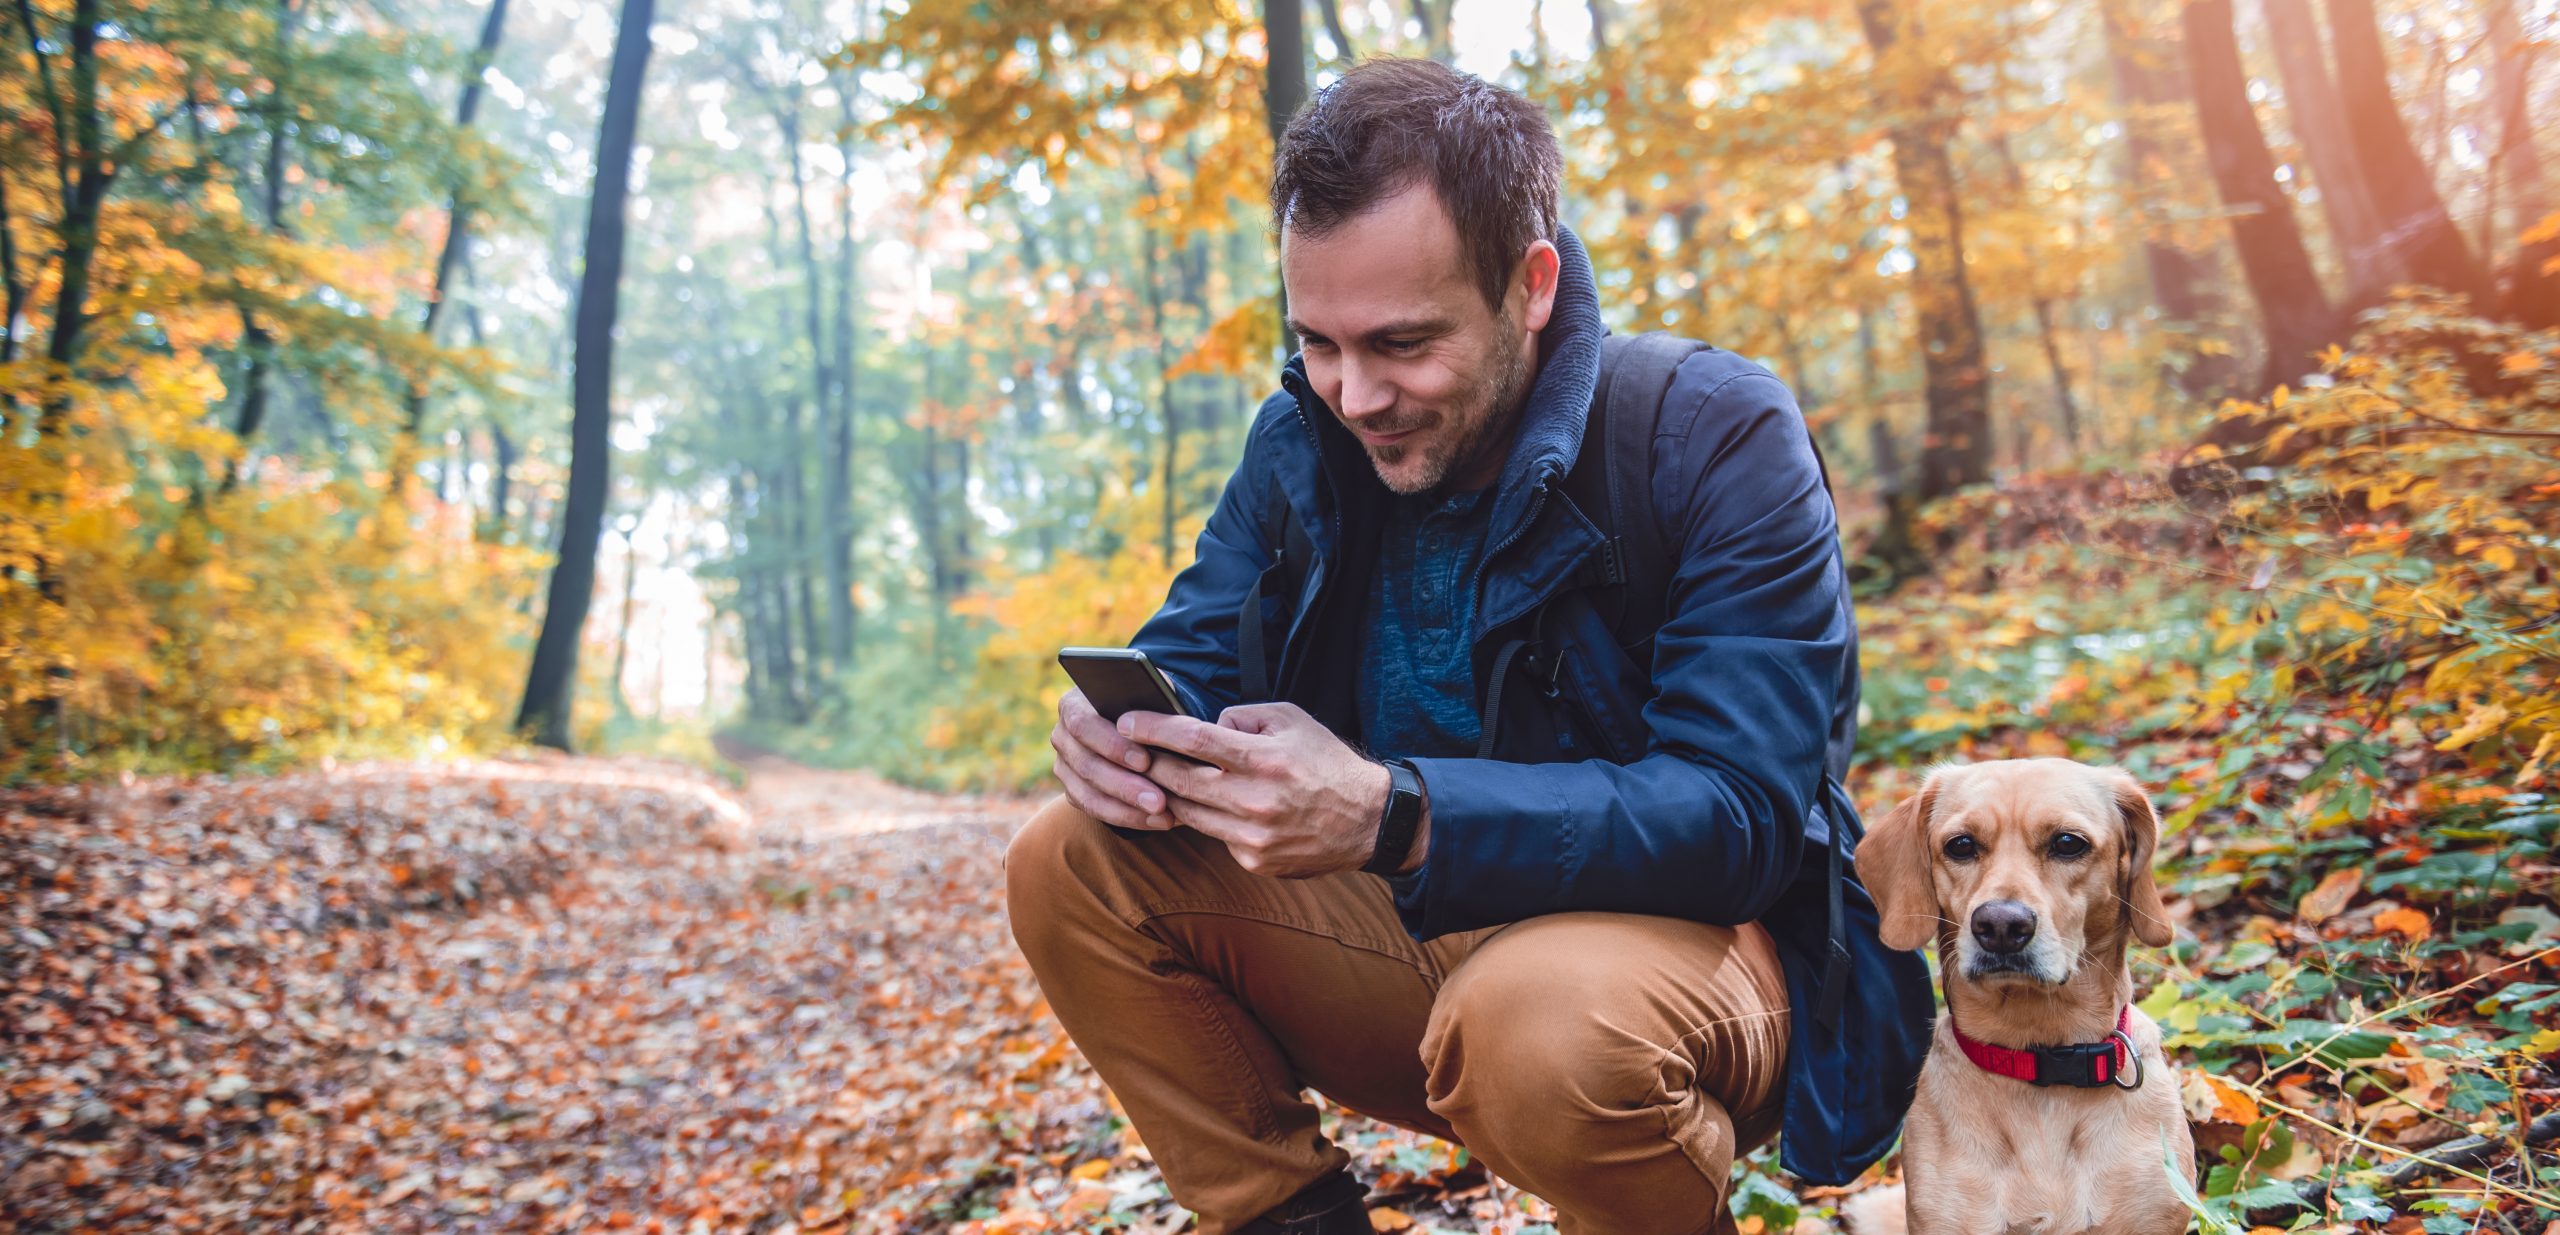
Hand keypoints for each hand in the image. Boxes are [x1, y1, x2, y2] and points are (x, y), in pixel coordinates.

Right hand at [1049, 688, 1176, 829]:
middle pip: (1087, 765)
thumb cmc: (1149, 704)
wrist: (1142, 723)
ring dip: (1127, 808)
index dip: (1112, 745)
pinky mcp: (1073, 790)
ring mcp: (1065, 766)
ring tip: (1162, 814)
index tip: (1145, 761)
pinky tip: (1156, 821)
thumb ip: (1153, 706)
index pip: (1084, 725)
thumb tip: (1168, 723)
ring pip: (1088, 794)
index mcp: (1075, 704)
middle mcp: (1063, 735)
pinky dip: (1127, 817)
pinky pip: (1095, 810)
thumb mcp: (1151, 696)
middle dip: (1125, 786)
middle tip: (1158, 801)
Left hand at [1119, 702, 1399, 877]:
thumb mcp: (1291, 720)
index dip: (1153, 729)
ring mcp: (1252, 837)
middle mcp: (1254, 800)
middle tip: (1128, 751)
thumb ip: (1243, 717)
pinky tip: (1210, 806)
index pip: (1193, 740)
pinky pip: (1214, 836)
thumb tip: (1207, 727)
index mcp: (1264, 759)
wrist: (1368, 821)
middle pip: (1179, 780)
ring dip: (1168, 794)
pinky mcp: (1254, 861)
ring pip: (1188, 813)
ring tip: (1158, 777)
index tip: (1126, 721)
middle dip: (1147, 763)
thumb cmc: (1326, 762)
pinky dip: (1208, 819)